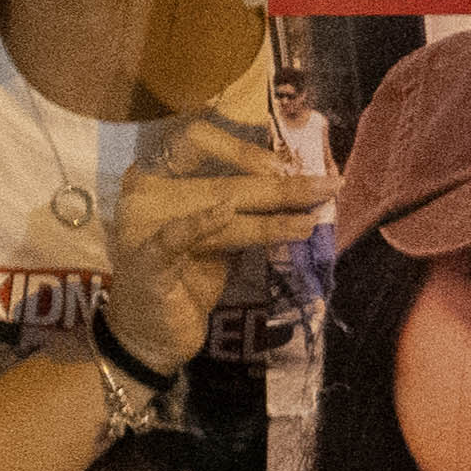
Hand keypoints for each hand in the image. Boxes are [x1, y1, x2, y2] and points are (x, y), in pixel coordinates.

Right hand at [101, 111, 321, 373]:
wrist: (154, 331)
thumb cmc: (187, 275)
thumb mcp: (218, 233)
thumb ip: (243, 206)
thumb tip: (299, 182)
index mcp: (160, 174)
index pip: (196, 139)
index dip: (242, 148)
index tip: (284, 165)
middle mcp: (147, 191)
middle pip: (222, 178)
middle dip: (282, 187)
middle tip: (328, 187)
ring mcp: (142, 223)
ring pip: (216, 207)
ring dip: (272, 217)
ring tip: (311, 222)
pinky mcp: (147, 260)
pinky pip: (175, 236)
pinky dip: (200, 222)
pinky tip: (227, 214)